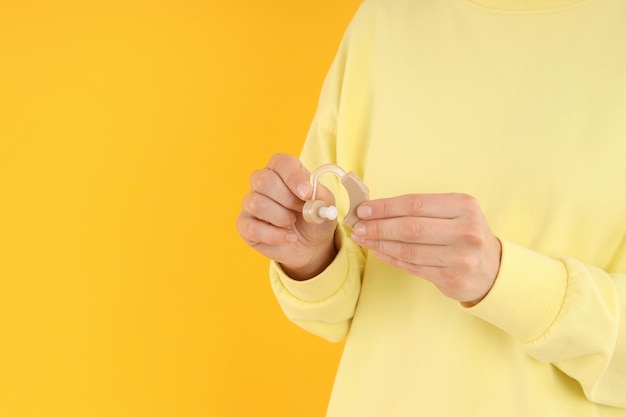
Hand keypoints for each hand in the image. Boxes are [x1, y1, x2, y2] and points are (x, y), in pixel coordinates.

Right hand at [237, 154, 337, 279]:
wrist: (311, 245)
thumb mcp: (325, 205)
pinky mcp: (245, 226)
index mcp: (282, 171)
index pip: (281, 162)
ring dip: (280, 217)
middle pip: (263, 180)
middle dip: (287, 199)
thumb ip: (321, 195)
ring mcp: (250, 204)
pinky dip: (275, 235)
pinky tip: (288, 237)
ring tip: (292, 222)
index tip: (307, 193)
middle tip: (302, 210)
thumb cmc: (315, 218)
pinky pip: (252, 228)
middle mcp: (262, 183)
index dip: (293, 177)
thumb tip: (311, 192)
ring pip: (256, 203)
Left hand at [351, 193, 500, 304]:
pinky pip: (412, 267)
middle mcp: (466, 231)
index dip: (385, 207)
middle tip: (358, 226)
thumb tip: (374, 210)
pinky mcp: (452, 279)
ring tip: (362, 239)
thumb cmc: (464, 234)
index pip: (415, 204)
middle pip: (410, 228)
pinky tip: (378, 251)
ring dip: (380, 244)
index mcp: (464, 206)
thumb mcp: (453, 212)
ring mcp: (461, 258)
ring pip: (409, 250)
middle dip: (378, 227)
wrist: (493, 268)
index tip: (363, 209)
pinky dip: (391, 258)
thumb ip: (419, 210)